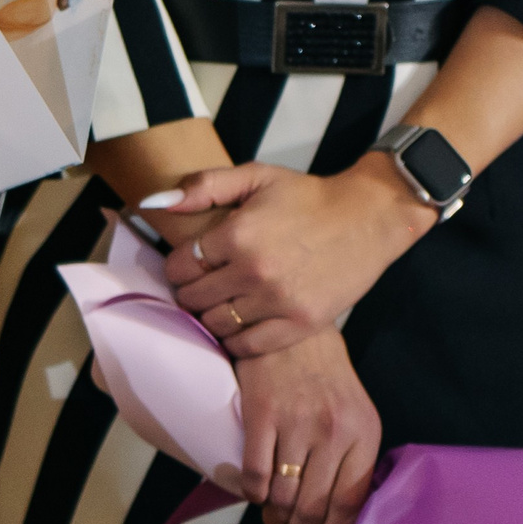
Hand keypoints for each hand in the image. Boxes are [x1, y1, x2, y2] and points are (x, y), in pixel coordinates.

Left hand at [151, 153, 435, 354]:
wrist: (369, 217)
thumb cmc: (307, 197)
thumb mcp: (256, 176)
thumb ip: (204, 186)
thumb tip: (153, 203)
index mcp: (237, 234)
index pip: (179, 267)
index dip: (177, 268)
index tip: (189, 266)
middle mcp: (254, 270)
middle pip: (193, 299)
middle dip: (191, 293)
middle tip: (204, 287)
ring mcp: (278, 300)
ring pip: (216, 325)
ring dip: (211, 317)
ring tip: (222, 304)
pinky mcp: (300, 323)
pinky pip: (247, 346)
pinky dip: (236, 341)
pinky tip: (240, 326)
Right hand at [232, 329, 380, 523]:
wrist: (295, 333)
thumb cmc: (326, 379)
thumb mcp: (356, 415)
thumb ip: (353, 458)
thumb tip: (338, 511)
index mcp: (362, 434)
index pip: (349, 500)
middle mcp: (332, 432)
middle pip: (314, 505)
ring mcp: (296, 424)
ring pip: (282, 494)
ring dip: (275, 517)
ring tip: (273, 521)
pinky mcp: (261, 415)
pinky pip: (255, 472)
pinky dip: (252, 493)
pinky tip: (255, 496)